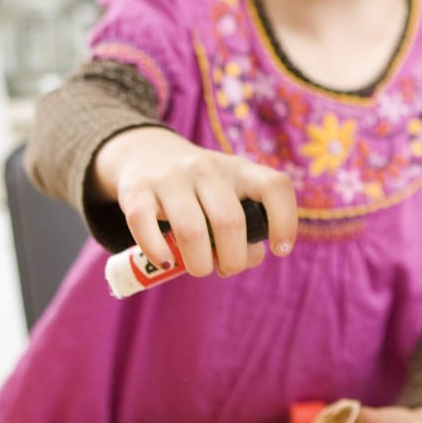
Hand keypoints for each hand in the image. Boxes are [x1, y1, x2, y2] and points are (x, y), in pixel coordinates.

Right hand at [91, 126, 298, 276]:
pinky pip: (145, 227)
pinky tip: (165, 262)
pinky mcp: (136, 191)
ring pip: (191, 230)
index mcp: (238, 170)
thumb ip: (246, 225)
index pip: (274, 186)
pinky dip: (158, 254)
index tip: (279, 249)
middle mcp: (206, 169)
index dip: (285, 221)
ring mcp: (170, 178)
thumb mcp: (229, 193)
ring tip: (200, 269)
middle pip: (230, 221)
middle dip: (233, 259)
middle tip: (227, 268)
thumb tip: (244, 259)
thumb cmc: (200, 190)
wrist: (146, 153)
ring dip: (199, 264)